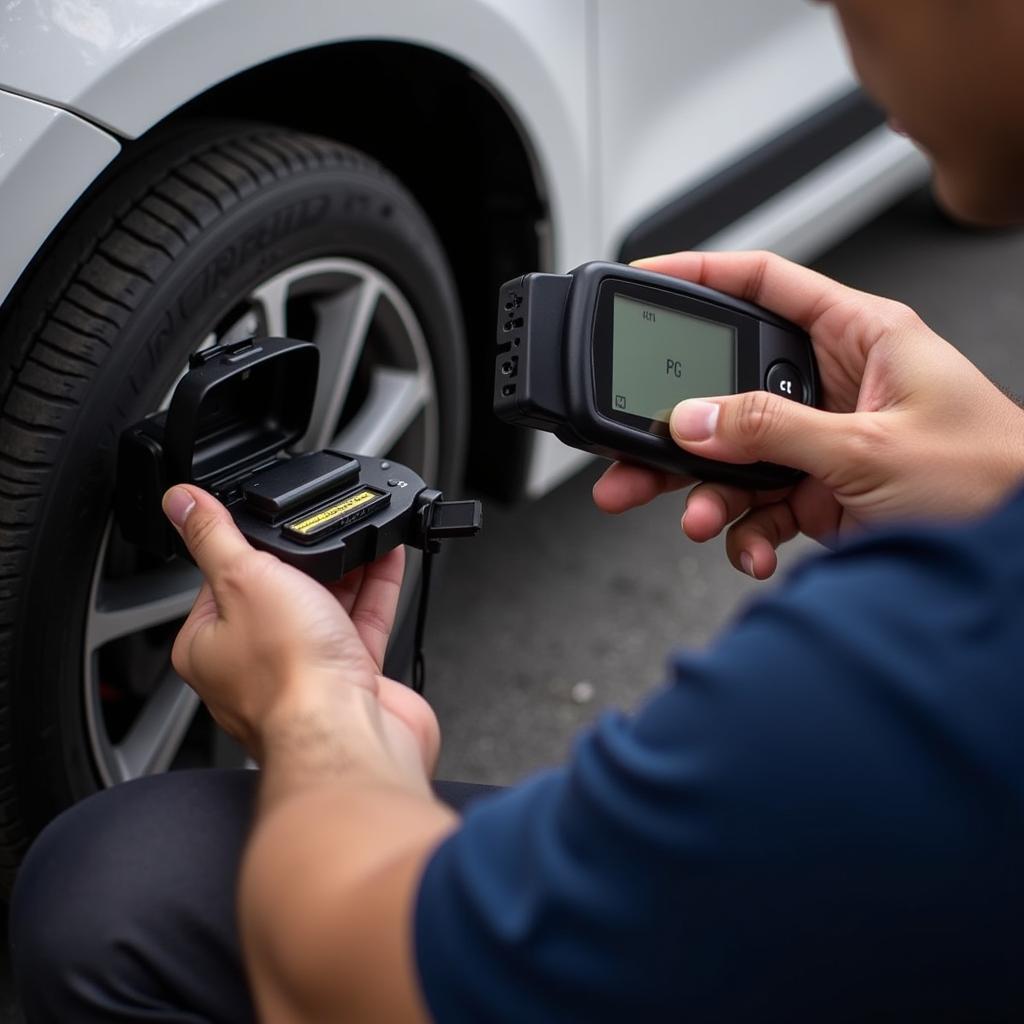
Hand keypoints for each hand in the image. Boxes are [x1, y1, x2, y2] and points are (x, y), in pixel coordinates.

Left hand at [162, 485, 438, 774]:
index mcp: (209, 645)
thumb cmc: (288, 677)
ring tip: (359, 527)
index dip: (246, 546)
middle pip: (279, 591)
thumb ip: (216, 536)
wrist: (348, 734)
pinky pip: (363, 621)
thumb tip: (180, 501)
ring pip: (326, 606)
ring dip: (346, 567)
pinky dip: (376, 588)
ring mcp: (307, 671)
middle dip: (304, 557)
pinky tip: (385, 555)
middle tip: (320, 521)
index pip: (220, 580)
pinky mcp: (351, 677)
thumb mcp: (244, 579)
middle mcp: (254, 664)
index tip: (268, 519)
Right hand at [594, 251, 1023, 578]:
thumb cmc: (993, 480)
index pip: (766, 284)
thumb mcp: (870, 447)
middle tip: (627, 447)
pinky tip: (752, 550)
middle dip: (677, 423)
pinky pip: (759, 506)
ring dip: (705, 491)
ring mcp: (825, 441)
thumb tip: (694, 418)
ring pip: (735, 454)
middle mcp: (836, 383)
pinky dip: (746, 534)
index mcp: (861, 336)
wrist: (1019, 553)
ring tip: (694, 518)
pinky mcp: (821, 492)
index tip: (644, 278)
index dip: (700, 274)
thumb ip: (773, 429)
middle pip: (730, 384)